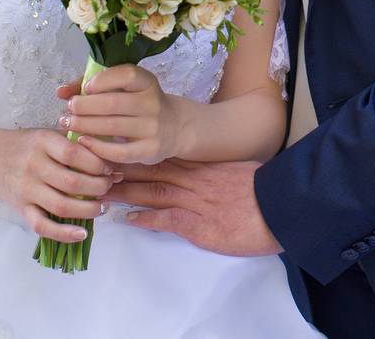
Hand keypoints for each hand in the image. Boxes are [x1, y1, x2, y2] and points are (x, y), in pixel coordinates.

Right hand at [0, 127, 115, 243]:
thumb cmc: (27, 145)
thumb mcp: (48, 134)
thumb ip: (75, 144)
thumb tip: (111, 160)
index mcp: (42, 142)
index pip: (74, 154)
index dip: (97, 163)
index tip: (110, 168)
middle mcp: (33, 166)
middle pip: (72, 182)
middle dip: (98, 187)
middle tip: (110, 186)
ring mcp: (26, 190)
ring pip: (61, 205)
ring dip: (88, 209)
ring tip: (102, 207)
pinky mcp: (20, 209)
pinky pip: (41, 226)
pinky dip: (63, 233)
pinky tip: (82, 233)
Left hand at [56, 63, 186, 166]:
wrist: (174, 126)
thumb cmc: (138, 103)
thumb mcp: (124, 89)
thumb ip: (92, 86)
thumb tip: (60, 92)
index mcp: (147, 82)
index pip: (126, 74)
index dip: (102, 80)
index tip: (86, 88)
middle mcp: (153, 102)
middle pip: (113, 103)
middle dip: (84, 106)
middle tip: (68, 110)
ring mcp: (153, 127)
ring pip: (112, 127)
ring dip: (84, 125)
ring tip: (68, 124)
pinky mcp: (150, 149)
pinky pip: (119, 151)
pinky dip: (97, 147)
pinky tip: (83, 142)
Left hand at [104, 158, 281, 256]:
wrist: (281, 206)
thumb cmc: (262, 190)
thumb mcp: (236, 174)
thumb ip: (214, 174)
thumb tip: (203, 174)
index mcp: (202, 167)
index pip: (163, 157)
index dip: (136, 154)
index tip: (114, 150)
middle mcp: (193, 180)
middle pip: (150, 171)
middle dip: (121, 169)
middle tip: (93, 165)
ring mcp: (194, 202)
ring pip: (151, 191)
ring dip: (124, 192)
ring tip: (99, 191)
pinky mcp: (198, 225)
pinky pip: (166, 220)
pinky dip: (145, 219)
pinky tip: (126, 220)